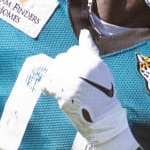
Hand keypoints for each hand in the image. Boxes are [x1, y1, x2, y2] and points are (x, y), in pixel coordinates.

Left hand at [40, 29, 138, 149]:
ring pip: (54, 70)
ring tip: (65, 87)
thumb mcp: (100, 68)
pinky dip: (48, 88)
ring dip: (57, 77)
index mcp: (92, 60)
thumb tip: (83, 32)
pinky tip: (54, 93)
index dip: (74, 62)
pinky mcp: (62, 92)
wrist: (102, 117)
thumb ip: (89, 50)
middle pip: (62, 59)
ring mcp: (70, 80)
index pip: (75, 51)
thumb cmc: (102, 93)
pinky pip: (46, 84)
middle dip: (64, 68)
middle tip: (72, 82)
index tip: (77, 72)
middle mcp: (81, 67)